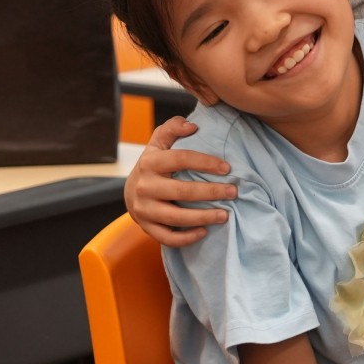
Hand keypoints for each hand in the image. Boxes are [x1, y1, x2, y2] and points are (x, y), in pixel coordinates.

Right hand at [124, 116, 234, 246]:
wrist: (129, 192)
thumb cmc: (153, 164)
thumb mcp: (158, 142)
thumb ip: (173, 128)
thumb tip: (192, 126)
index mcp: (150, 162)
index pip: (181, 159)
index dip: (206, 163)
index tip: (227, 168)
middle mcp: (145, 186)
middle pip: (183, 191)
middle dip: (212, 192)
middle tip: (233, 192)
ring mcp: (144, 209)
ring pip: (176, 217)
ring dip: (203, 217)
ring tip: (225, 215)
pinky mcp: (146, 227)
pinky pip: (168, 237)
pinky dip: (187, 238)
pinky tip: (205, 231)